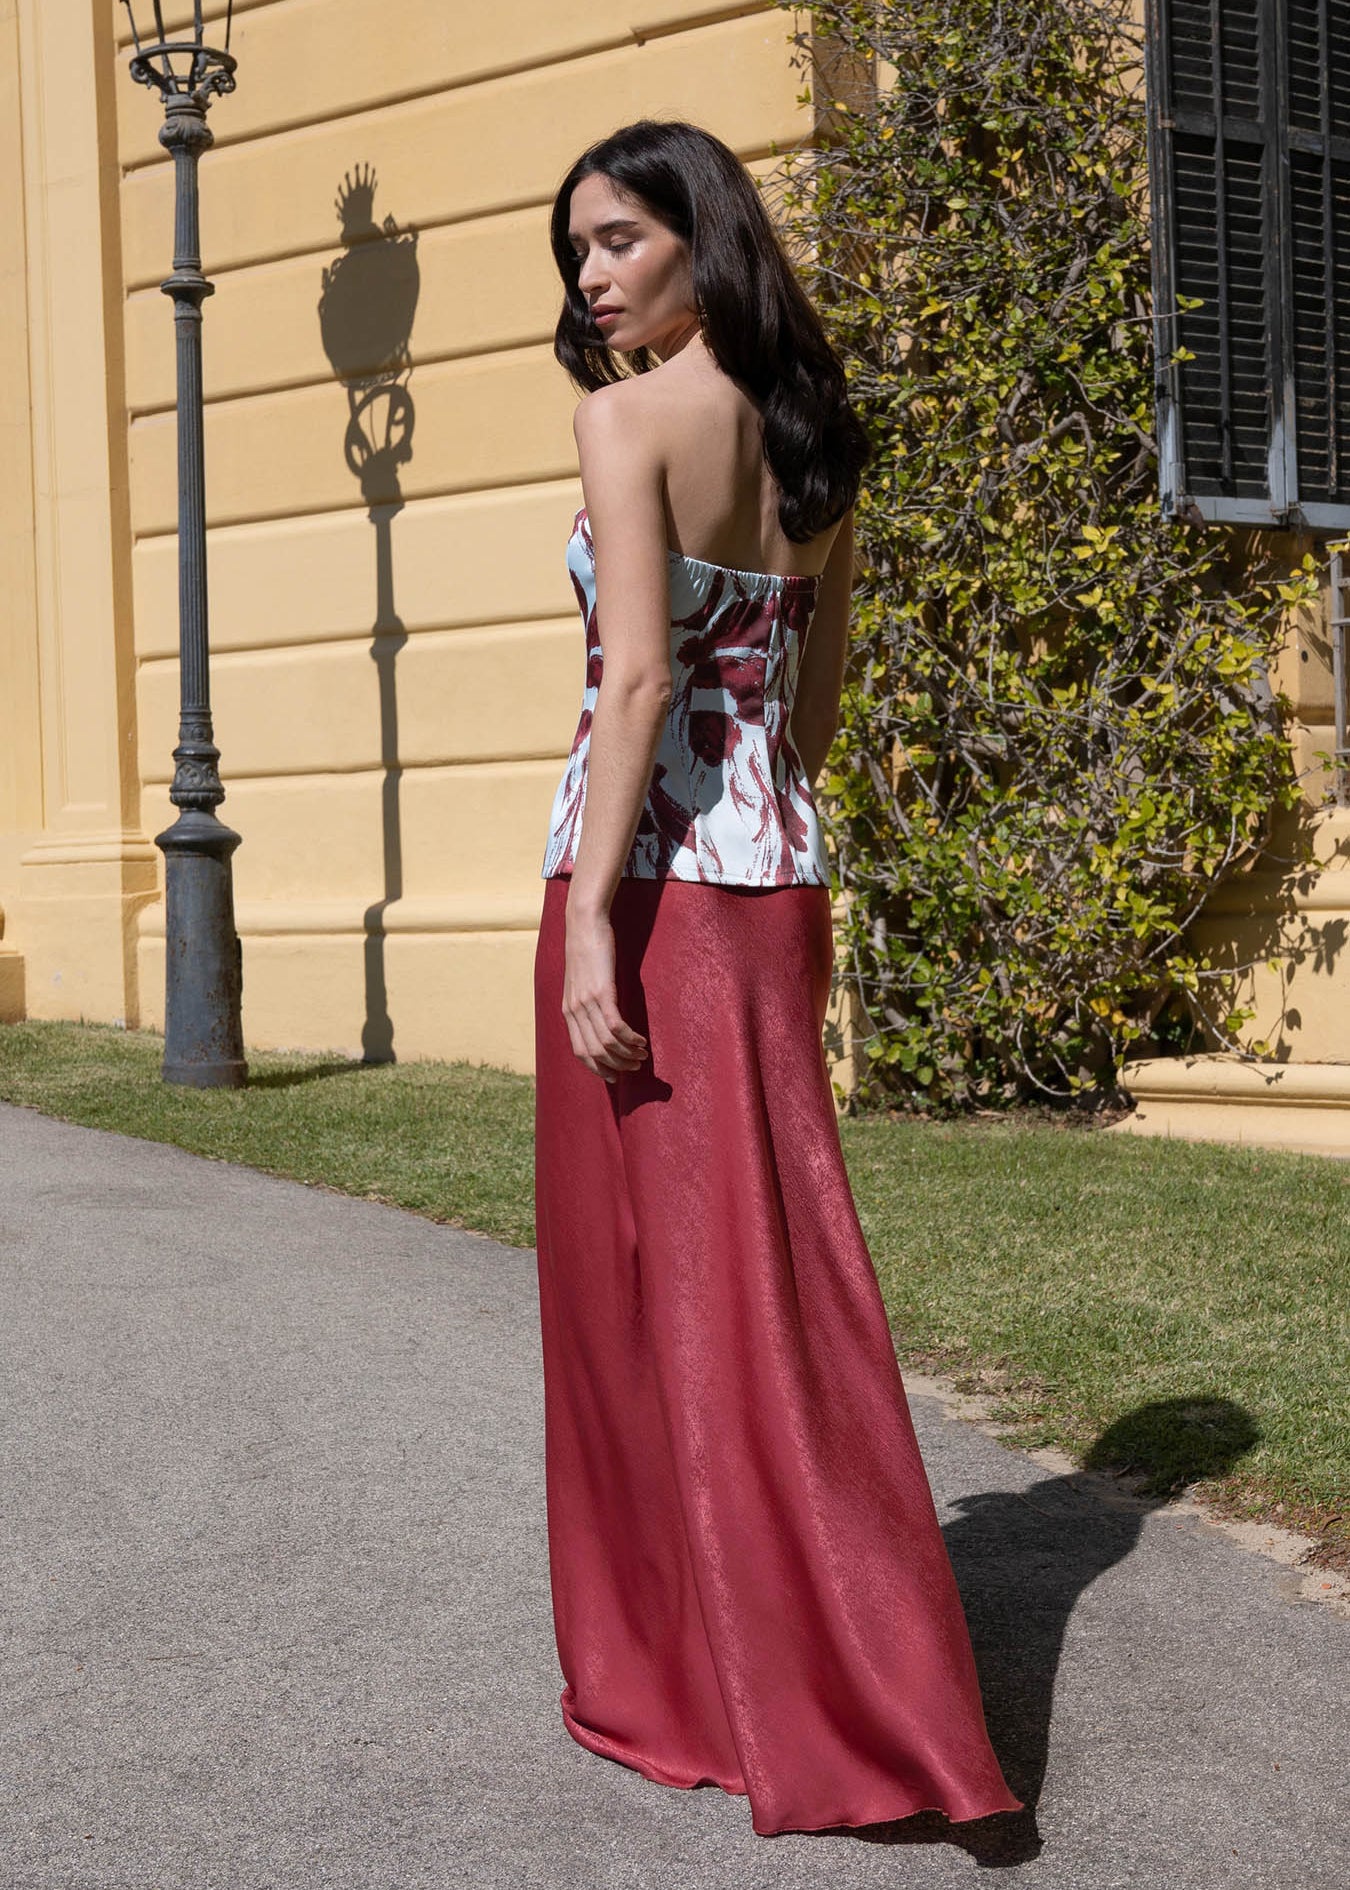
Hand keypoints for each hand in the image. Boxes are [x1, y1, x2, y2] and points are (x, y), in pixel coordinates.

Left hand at [562, 907, 649, 1083]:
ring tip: (643, 1056)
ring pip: (606, 1043)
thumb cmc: (586, 949)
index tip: (615, 1076)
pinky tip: (642, 1041)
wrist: (584, 924)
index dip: (598, 1068)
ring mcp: (587, 1002)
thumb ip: (585, 1001)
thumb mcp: (580, 981)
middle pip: (594, 1053)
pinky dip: (630, 1039)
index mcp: (568, 1011)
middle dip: (616, 1066)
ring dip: (627, 1054)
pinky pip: (615, 1026)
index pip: (580, 1051)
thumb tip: (598, 1018)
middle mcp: (574, 1011)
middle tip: (635, 1067)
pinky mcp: (602, 992)